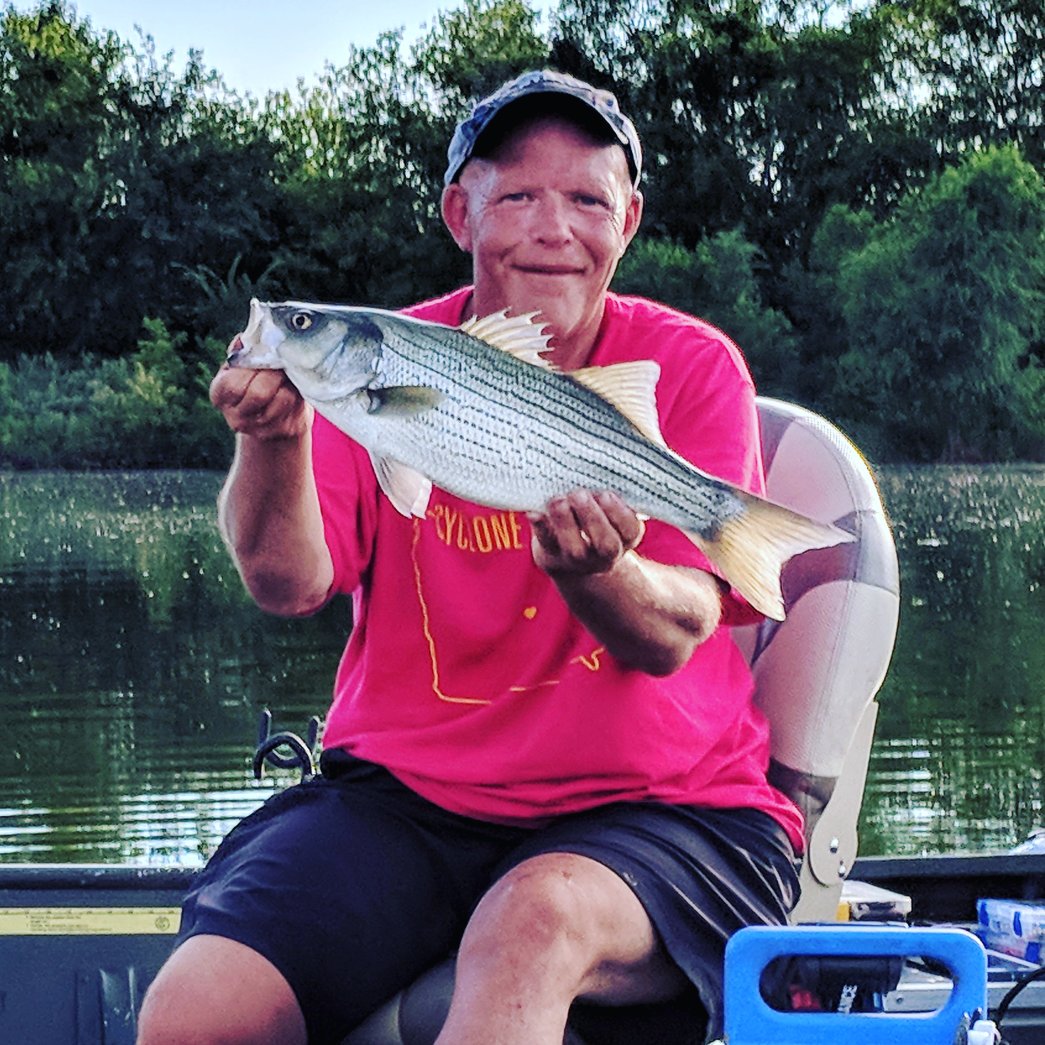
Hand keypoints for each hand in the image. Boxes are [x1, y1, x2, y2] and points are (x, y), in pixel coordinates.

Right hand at [210, 362, 312, 440]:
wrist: (274, 414)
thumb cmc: (255, 380)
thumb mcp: (243, 366)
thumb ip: (243, 352)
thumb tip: (245, 340)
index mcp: (219, 396)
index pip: (233, 384)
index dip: (252, 368)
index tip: (262, 359)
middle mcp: (236, 417)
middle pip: (259, 394)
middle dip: (274, 374)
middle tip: (281, 365)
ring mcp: (260, 429)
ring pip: (282, 399)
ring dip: (289, 383)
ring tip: (288, 376)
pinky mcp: (284, 431)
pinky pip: (297, 407)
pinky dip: (299, 393)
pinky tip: (295, 390)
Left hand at [529, 490, 644, 576]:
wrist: (570, 558)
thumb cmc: (594, 520)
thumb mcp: (610, 511)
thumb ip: (608, 494)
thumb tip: (597, 465)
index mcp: (624, 538)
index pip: (630, 530)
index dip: (620, 514)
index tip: (607, 494)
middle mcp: (604, 553)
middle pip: (606, 544)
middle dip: (593, 518)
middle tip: (580, 495)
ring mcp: (578, 558)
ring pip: (575, 548)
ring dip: (566, 523)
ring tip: (559, 500)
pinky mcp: (552, 553)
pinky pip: (546, 542)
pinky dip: (541, 526)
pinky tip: (534, 512)